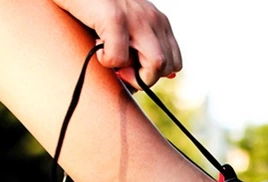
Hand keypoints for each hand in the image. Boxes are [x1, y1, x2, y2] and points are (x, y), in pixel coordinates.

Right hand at [52, 0, 181, 88]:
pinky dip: (106, 61)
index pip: (174, 62)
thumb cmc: (93, 8)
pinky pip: (120, 58)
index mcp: (159, 22)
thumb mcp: (124, 28)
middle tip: (120, 69)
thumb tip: (137, 86)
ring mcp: (137, 17)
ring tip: (111, 59)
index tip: (131, 70)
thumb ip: (137, 49)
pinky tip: (96, 45)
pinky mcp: (115, 18)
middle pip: (167, 66)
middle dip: (144, 78)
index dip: (154, 74)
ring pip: (156, 64)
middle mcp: (154, 19)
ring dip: (133, 75)